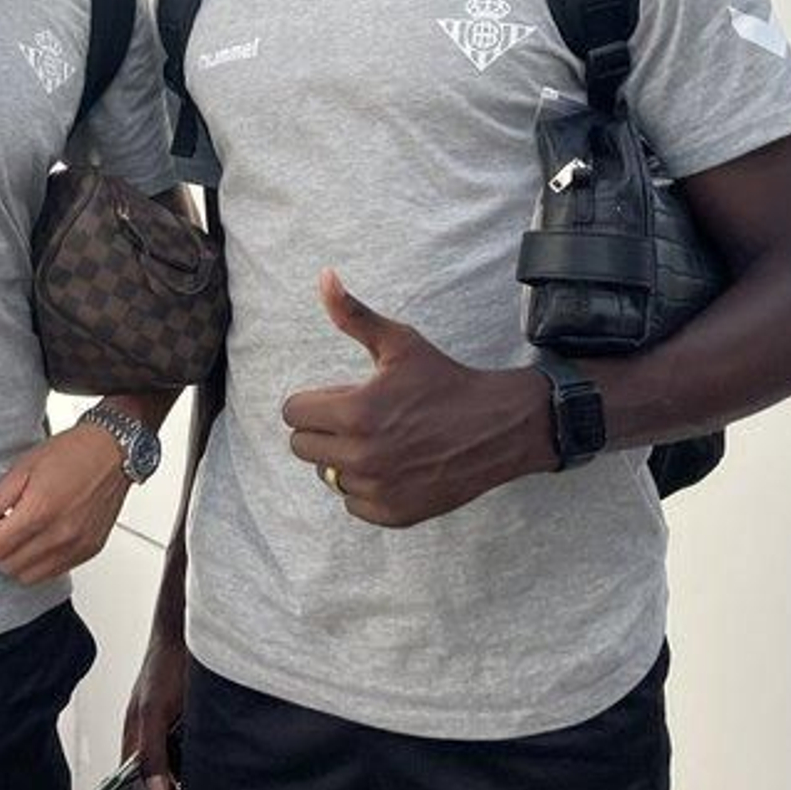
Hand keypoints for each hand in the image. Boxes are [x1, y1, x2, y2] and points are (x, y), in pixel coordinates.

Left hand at [0, 423, 129, 584]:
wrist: (114, 451)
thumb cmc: (73, 452)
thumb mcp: (24, 466)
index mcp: (41, 510)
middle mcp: (60, 534)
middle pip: (7, 566)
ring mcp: (76, 546)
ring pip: (28, 576)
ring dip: (14, 560)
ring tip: (16, 534)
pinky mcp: (88, 551)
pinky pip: (52, 573)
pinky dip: (38, 563)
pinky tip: (38, 539)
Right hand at [121, 628, 187, 789]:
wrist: (188, 633)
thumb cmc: (161, 665)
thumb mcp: (153, 710)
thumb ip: (152, 751)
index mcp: (134, 738)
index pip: (129, 787)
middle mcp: (151, 738)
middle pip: (155, 784)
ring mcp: (170, 731)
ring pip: (176, 771)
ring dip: (187, 784)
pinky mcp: (190, 724)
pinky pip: (193, 755)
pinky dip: (200, 765)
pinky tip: (214, 767)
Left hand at [281, 269, 551, 527]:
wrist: (498, 427)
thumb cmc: (444, 380)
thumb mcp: (399, 342)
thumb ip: (353, 314)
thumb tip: (324, 276)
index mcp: (356, 412)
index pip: (292, 414)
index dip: (312, 401)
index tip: (337, 396)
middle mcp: (361, 456)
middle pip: (302, 447)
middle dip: (322, 428)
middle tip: (356, 417)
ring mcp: (377, 489)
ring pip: (328, 475)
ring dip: (343, 459)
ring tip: (378, 440)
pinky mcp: (393, 513)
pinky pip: (352, 502)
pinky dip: (365, 487)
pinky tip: (392, 465)